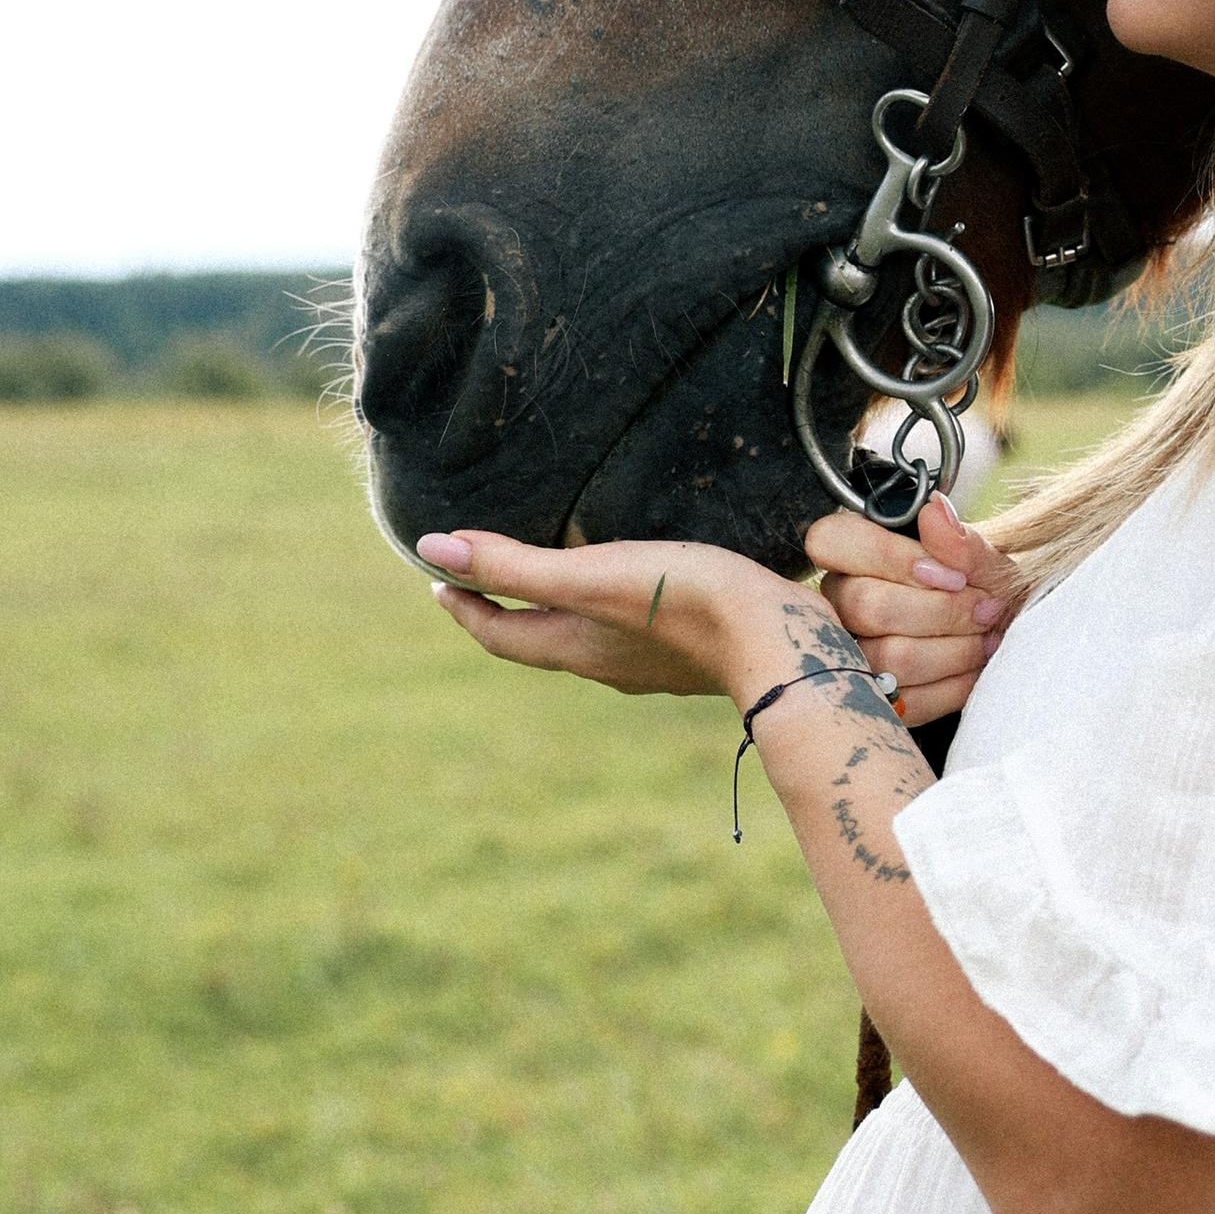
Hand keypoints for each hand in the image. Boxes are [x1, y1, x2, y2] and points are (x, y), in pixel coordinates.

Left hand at [415, 529, 804, 702]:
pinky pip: (633, 631)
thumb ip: (515, 565)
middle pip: (541, 640)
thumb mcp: (591, 576)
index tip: (440, 584)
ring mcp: (652, 664)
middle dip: (510, 609)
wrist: (779, 640)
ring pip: (588, 637)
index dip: (466, 609)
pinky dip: (613, 608)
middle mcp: (607, 663)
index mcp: (575, 649)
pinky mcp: (691, 651)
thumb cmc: (683, 603)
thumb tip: (435, 549)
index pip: (501, 636)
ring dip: (563, 609)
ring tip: (560, 573)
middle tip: (490, 575)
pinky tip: (640, 585)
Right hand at [805, 491, 1024, 729]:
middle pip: (867, 604)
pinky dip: (953, 684)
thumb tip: (935, 512)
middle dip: (942, 610)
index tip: (952, 575)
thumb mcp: (984, 562)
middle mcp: (837, 603)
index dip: (894, 558)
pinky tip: (975, 668)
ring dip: (954, 649)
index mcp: (853, 554)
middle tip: (986, 609)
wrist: (1003, 637)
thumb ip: (962, 542)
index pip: (833, 540)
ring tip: (986, 637)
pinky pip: (906, 700)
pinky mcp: (873, 700)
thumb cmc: (983, 593)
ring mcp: (849, 654)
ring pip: (888, 655)